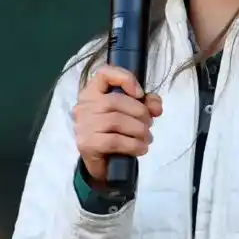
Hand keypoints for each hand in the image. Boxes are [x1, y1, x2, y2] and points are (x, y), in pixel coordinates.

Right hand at [72, 65, 162, 184]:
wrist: (104, 164)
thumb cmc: (117, 133)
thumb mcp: (133, 114)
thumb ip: (146, 104)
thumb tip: (155, 107)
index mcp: (92, 92)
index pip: (104, 73)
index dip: (125, 79)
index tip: (140, 94)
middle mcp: (84, 106)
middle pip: (115, 100)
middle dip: (140, 112)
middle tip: (149, 125)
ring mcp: (83, 125)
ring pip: (116, 121)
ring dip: (139, 130)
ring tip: (147, 138)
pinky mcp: (86, 144)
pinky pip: (114, 141)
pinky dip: (133, 145)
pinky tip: (141, 148)